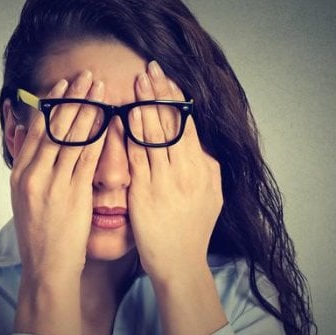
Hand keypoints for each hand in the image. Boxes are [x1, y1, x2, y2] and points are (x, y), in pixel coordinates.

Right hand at [10, 70, 106, 278]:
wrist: (45, 268)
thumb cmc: (40, 237)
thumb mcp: (25, 199)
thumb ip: (30, 168)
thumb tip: (33, 139)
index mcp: (20, 175)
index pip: (36, 130)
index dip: (51, 105)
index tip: (63, 85)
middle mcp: (33, 175)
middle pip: (54, 127)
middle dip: (72, 98)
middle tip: (86, 76)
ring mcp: (52, 184)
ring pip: (71, 137)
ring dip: (88, 109)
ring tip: (99, 89)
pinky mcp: (73, 195)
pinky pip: (87, 158)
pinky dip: (99, 135)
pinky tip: (109, 120)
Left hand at [127, 61, 223, 282]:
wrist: (180, 263)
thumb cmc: (194, 229)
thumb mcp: (211, 194)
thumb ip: (205, 165)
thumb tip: (197, 140)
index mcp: (202, 169)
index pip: (187, 124)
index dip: (176, 99)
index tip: (166, 78)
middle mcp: (186, 172)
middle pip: (171, 123)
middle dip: (158, 94)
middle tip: (148, 70)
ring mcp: (165, 182)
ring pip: (154, 135)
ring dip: (144, 106)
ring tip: (136, 84)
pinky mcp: (145, 194)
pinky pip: (136, 158)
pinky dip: (130, 135)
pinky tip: (124, 116)